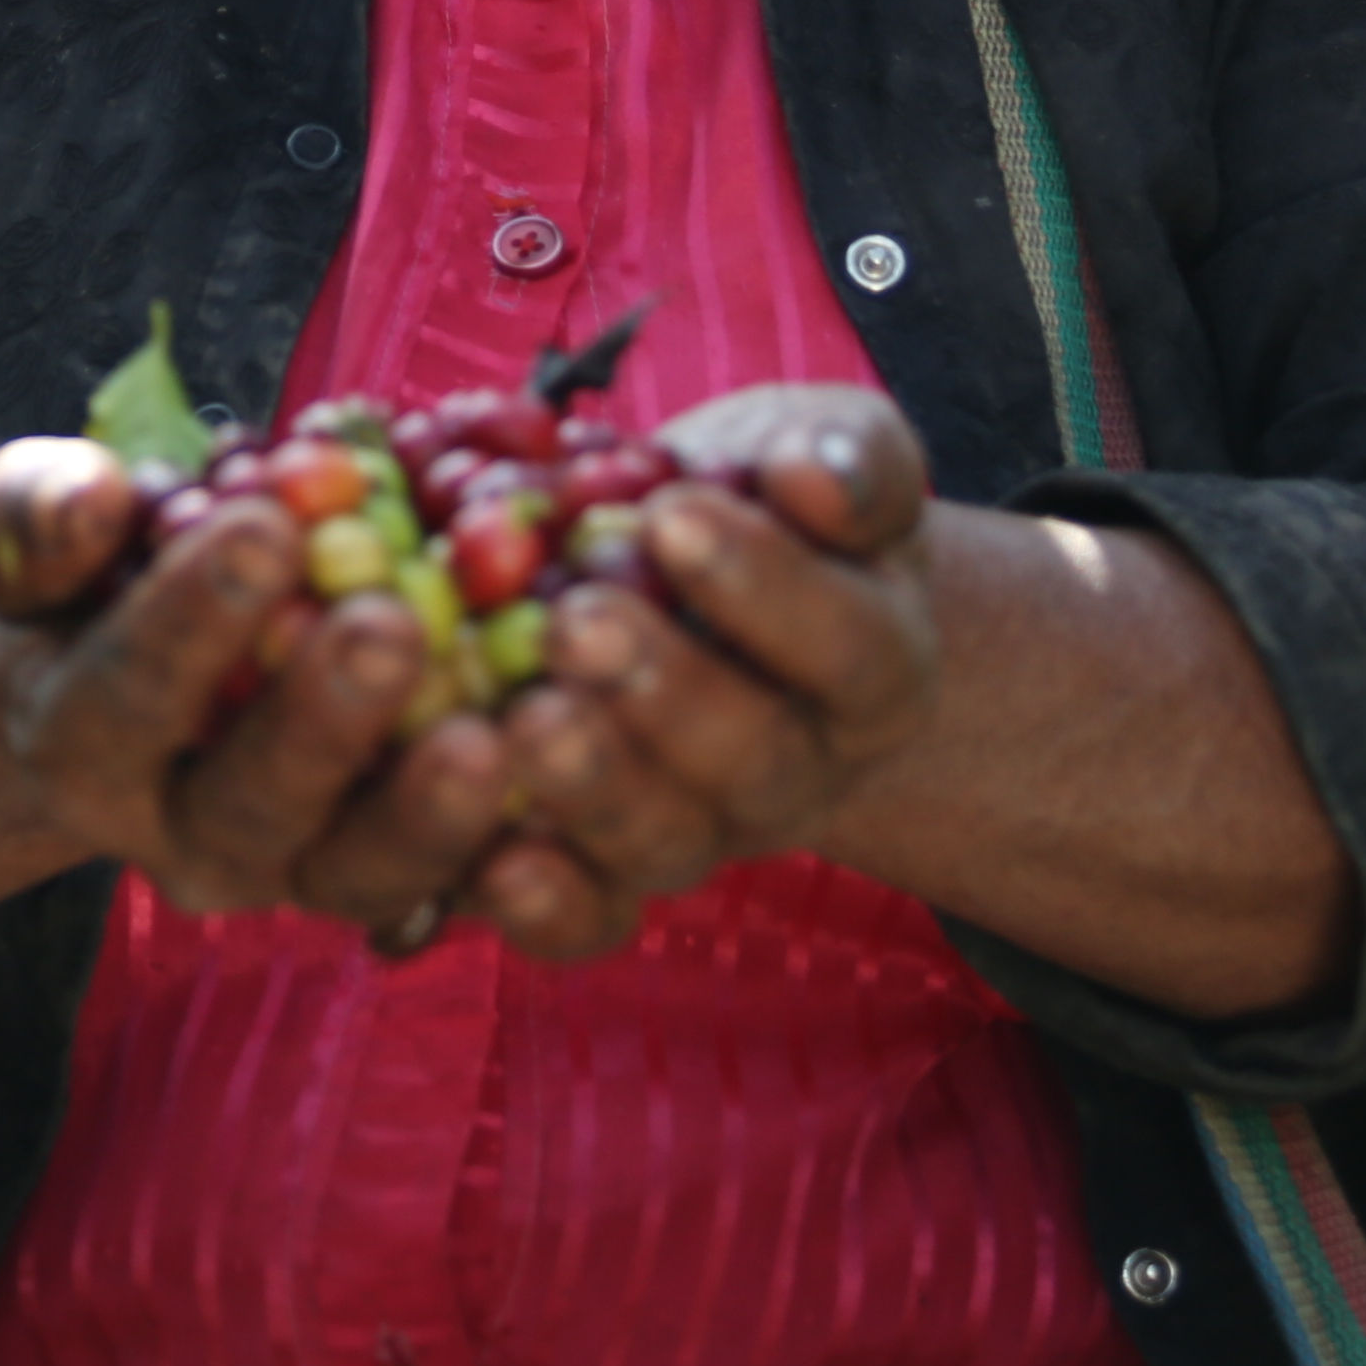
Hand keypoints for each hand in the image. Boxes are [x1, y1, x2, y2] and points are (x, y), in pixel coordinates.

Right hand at [0, 436, 519, 938]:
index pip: (126, 696)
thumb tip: (89, 496)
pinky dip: (526, 836)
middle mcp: (189, 838)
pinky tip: (576, 755)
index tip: (260, 527)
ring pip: (367, 875)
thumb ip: (46, 511)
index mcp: (86, 750)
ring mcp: (302, 872)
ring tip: (495, 726)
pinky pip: (466, 883)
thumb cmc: (98, 580)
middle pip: (254, 810)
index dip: (188, 621)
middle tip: (389, 624)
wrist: (140, 678)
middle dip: (322, 721)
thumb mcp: (45, 534)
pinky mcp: (406, 880)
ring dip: (433, 810)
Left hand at [455, 384, 940, 960]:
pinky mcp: (603, 873)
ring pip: (664, 841)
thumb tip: (815, 478)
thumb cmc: (763, 496)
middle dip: (664, 694)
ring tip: (521, 716)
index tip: (672, 514)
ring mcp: (700, 831)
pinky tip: (490, 857)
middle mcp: (796, 770)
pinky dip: (542, 902)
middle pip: (753, 761)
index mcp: (876, 666)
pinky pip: (588, 917)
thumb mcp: (821, 448)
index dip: (767, 589)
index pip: (848, 644)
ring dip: (592, 788)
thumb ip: (842, 457)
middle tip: (578, 623)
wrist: (693, 567)